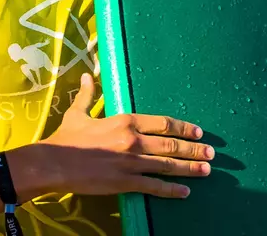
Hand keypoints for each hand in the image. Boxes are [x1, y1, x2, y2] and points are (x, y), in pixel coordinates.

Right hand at [35, 74, 213, 198]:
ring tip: (207, 170)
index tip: (198, 132)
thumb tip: (85, 75)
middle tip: (211, 154)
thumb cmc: (66, 137)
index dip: (184, 128)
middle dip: (194, 149)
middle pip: (171, 144)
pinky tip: (185, 192)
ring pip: (168, 165)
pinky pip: (154, 186)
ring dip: (190, 168)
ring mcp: (131, 162)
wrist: (54, 162)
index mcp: (125, 120)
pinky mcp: (125, 182)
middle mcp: (133, 140)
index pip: (163, 123)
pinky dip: (172, 190)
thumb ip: (87, 95)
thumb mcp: (77, 113)